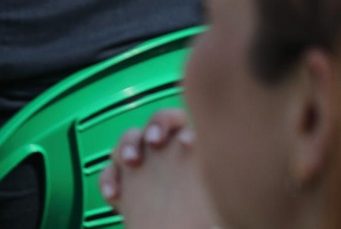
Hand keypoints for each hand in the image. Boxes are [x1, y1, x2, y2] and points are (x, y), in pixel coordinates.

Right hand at [96, 110, 207, 227]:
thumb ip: (218, 183)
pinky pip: (110, 171)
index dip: (187, 128)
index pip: (192, 125)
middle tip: (155, 141)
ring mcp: (143, 160)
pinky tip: (115, 195)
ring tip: (132, 161)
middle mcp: (167, 147)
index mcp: (193, 147)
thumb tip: (230, 180)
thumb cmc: (209, 216)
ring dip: (127, 146)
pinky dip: (110, 180)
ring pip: (130, 139)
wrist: (183, 226)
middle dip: (154, 126)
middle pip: (159, 121)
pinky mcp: (124, 180)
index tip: (190, 144)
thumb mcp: (218, 198)